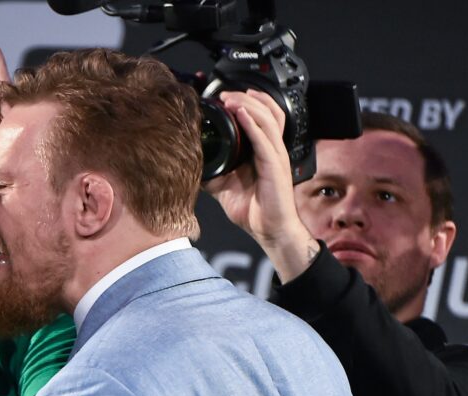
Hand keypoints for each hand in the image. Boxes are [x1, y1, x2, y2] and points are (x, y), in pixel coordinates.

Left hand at [204, 90, 318, 281]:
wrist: (270, 230)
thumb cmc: (254, 210)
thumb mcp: (225, 186)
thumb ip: (213, 172)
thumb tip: (191, 164)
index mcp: (264, 151)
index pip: (263, 116)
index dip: (248, 102)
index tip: (225, 96)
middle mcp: (272, 149)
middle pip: (269, 110)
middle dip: (248, 97)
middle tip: (226, 93)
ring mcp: (276, 156)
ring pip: (268, 119)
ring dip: (249, 105)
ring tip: (231, 99)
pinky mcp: (275, 166)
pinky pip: (265, 139)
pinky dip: (253, 124)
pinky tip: (240, 115)